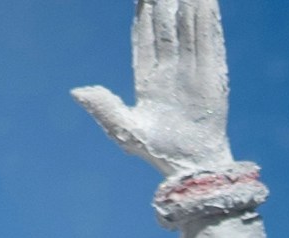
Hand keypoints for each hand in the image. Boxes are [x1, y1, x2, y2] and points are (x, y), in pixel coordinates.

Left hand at [74, 0, 231, 179]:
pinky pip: (209, 39)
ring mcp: (191, 68)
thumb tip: (76, 92)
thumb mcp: (125, 132)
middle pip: (165, 24)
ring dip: (185, 3)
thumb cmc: (157, 152)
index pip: (144, 36)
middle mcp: (170, 68)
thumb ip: (104, 109)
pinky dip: (207, 18)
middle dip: (162, 0)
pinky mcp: (212, 73)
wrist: (190, 169)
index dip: (142, 13)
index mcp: (148, 78)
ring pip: (186, 26)